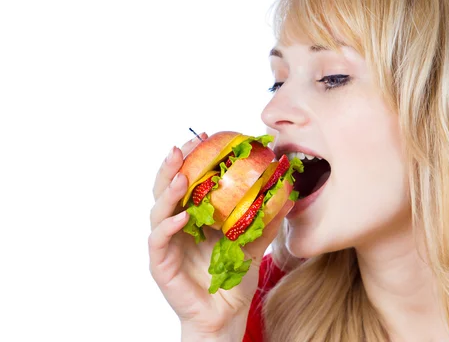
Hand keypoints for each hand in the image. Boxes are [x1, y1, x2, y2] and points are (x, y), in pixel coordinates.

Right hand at [148, 132, 291, 338]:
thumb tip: (287, 194)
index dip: (192, 158)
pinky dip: (168, 226)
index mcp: (193, 215)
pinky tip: (183, 217)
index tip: (204, 136)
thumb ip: (266, 220)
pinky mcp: (160, 263)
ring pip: (158, 209)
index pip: (188, 180)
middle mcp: (175, 224)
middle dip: (173, 164)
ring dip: (168, 190)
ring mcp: (166, 243)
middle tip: (185, 145)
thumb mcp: (253, 243)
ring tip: (182, 175)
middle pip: (166, 187)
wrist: (225, 314)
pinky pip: (159, 240)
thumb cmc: (233, 277)